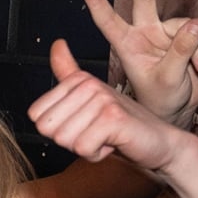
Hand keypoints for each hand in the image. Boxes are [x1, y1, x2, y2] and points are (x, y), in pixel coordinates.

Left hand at [29, 41, 197, 176]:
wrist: (159, 142)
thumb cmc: (122, 126)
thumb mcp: (89, 100)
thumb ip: (69, 75)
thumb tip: (57, 44)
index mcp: (78, 80)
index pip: (37, 116)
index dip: (58, 130)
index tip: (83, 124)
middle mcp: (89, 84)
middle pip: (48, 129)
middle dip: (69, 140)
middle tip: (96, 132)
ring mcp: (102, 99)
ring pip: (64, 139)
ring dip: (85, 147)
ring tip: (106, 136)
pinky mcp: (113, 117)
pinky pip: (82, 147)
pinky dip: (96, 154)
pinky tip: (113, 142)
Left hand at [80, 0, 197, 126]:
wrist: (177, 113)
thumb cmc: (161, 101)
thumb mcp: (169, 78)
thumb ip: (181, 51)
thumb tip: (197, 23)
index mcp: (128, 46)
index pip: (108, 20)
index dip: (97, 2)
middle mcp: (144, 35)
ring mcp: (164, 36)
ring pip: (186, 24)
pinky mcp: (184, 40)